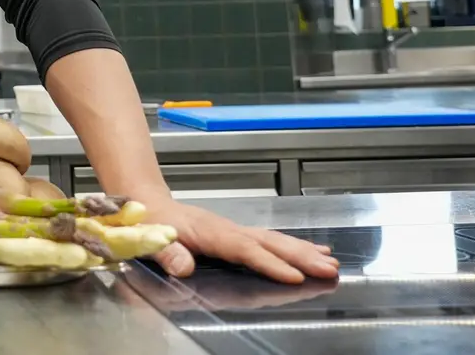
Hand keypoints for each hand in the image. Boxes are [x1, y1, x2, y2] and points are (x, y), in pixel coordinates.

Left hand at [139, 196, 340, 284]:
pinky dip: (292, 247)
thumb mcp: (147, 236)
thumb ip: (166, 252)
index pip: (244, 249)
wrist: (143, 198)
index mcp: (208, 233)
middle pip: (268, 243)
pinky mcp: (234, 234)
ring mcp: (232, 230)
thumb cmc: (145, 220)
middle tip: (330, 269)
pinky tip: (311, 252)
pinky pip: (268, 241)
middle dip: (301, 256)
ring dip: (303, 251)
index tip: (295, 276)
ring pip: (273, 240)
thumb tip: (184, 268)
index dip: (269, 263)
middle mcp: (226, 229)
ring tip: (331, 262)